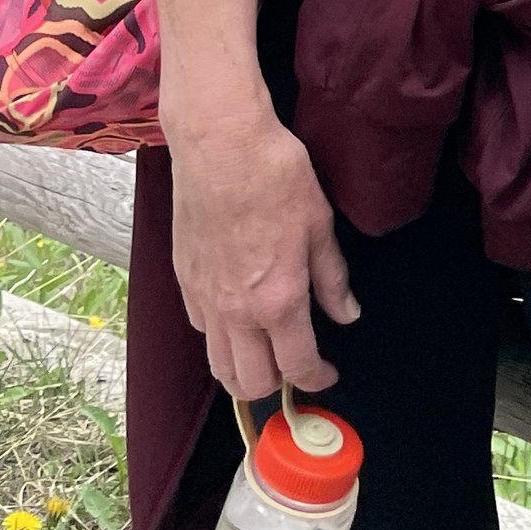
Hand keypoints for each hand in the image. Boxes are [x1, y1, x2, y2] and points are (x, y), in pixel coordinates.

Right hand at [167, 100, 358, 399]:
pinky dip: (220, 339)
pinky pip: (201, 331)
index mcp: (278, 300)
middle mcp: (237, 311)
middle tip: (296, 363)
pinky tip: (237, 318)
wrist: (220, 144)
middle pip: (250, 383)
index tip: (327, 373)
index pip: (297, 366)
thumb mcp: (319, 225)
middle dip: (277, 385)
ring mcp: (205, 299)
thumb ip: (332, 279)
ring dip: (243, 373)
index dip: (317, 379)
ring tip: (265, 355)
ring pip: (218, 366)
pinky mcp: (183, 281)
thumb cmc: (275, 175)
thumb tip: (346, 314)